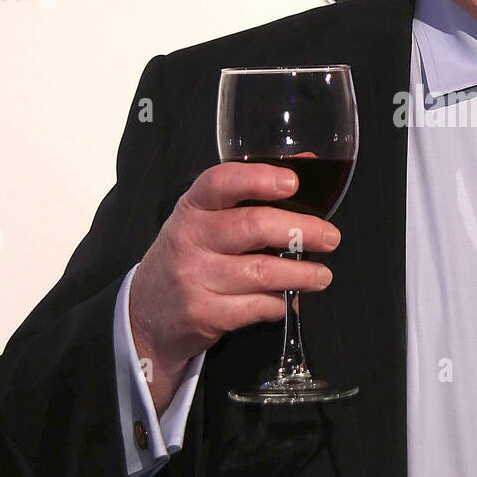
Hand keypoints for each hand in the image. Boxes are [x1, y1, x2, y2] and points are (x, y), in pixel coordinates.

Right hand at [129, 162, 339, 413]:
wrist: (146, 314)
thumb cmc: (189, 257)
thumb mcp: (206, 220)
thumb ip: (250, 192)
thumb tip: (306, 162)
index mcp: (191, 207)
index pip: (221, 182)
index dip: (259, 179)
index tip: (292, 182)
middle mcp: (189, 239)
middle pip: (252, 226)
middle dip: (301, 230)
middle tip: (330, 237)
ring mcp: (194, 278)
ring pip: (261, 271)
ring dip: (301, 274)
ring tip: (322, 275)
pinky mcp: (203, 313)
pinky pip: (256, 307)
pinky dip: (281, 304)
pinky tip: (293, 301)